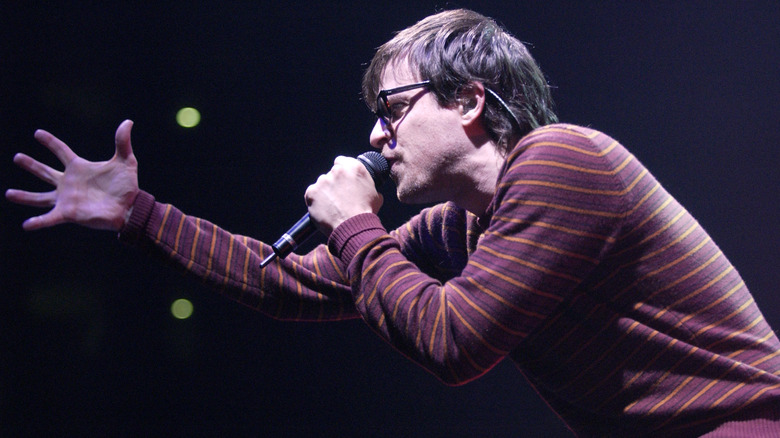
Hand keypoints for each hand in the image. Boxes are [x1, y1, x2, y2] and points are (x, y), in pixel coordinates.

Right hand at [6, 120, 139, 231]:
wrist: (130, 208)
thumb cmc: (127, 186)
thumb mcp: (126, 161)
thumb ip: (122, 142)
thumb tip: (128, 122)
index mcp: (79, 168)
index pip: (61, 151)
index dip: (50, 142)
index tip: (38, 133)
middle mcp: (69, 183)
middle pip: (45, 172)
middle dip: (31, 165)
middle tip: (17, 157)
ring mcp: (67, 199)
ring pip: (40, 197)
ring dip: (24, 196)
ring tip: (8, 193)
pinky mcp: (69, 213)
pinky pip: (49, 218)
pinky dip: (38, 222)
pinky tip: (26, 225)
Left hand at [304, 156, 383, 235]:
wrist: (354, 228)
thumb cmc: (366, 213)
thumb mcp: (375, 196)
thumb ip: (368, 187)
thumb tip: (367, 190)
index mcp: (354, 167)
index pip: (341, 161)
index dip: (342, 172)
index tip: (343, 181)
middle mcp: (337, 171)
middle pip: (331, 174)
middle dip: (333, 184)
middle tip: (339, 198)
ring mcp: (323, 181)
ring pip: (321, 185)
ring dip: (324, 193)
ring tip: (332, 207)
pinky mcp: (311, 192)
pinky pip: (312, 195)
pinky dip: (316, 201)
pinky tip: (324, 210)